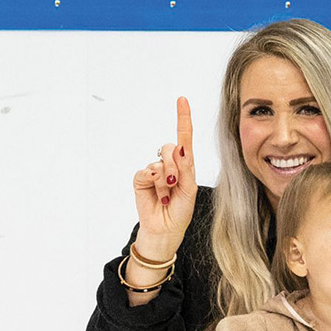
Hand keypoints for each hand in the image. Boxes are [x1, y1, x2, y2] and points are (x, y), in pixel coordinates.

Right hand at [132, 97, 199, 259]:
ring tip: (167, 196)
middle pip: (171, 148)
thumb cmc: (180, 211)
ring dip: (165, 181)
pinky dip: (152, 183)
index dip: (183, 118)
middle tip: (175, 186)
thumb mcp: (189, 190)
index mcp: (185, 165)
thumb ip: (185, 169)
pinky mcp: (141, 179)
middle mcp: (169, 165)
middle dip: (175, 167)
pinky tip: (157, 195)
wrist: (165, 230)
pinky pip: (145, 172)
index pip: (185, 138)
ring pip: (159, 162)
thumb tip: (180, 148)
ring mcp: (154, 171)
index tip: (182, 100)